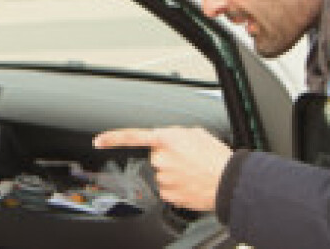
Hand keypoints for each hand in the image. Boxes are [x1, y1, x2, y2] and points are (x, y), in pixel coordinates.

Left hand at [93, 126, 231, 210]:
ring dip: (174, 172)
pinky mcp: (169, 195)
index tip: (99, 141)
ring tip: (193, 171)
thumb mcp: (197, 133)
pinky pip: (167, 189)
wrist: (230, 182)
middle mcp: (161, 159)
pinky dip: (177, 186)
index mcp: (166, 139)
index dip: (113, 138)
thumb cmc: (217, 157)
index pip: (133, 137)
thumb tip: (169, 140)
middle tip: (187, 159)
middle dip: (167, 157)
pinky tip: (191, 183)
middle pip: (154, 157)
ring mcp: (164, 179)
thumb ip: (176, 134)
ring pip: (161, 174)